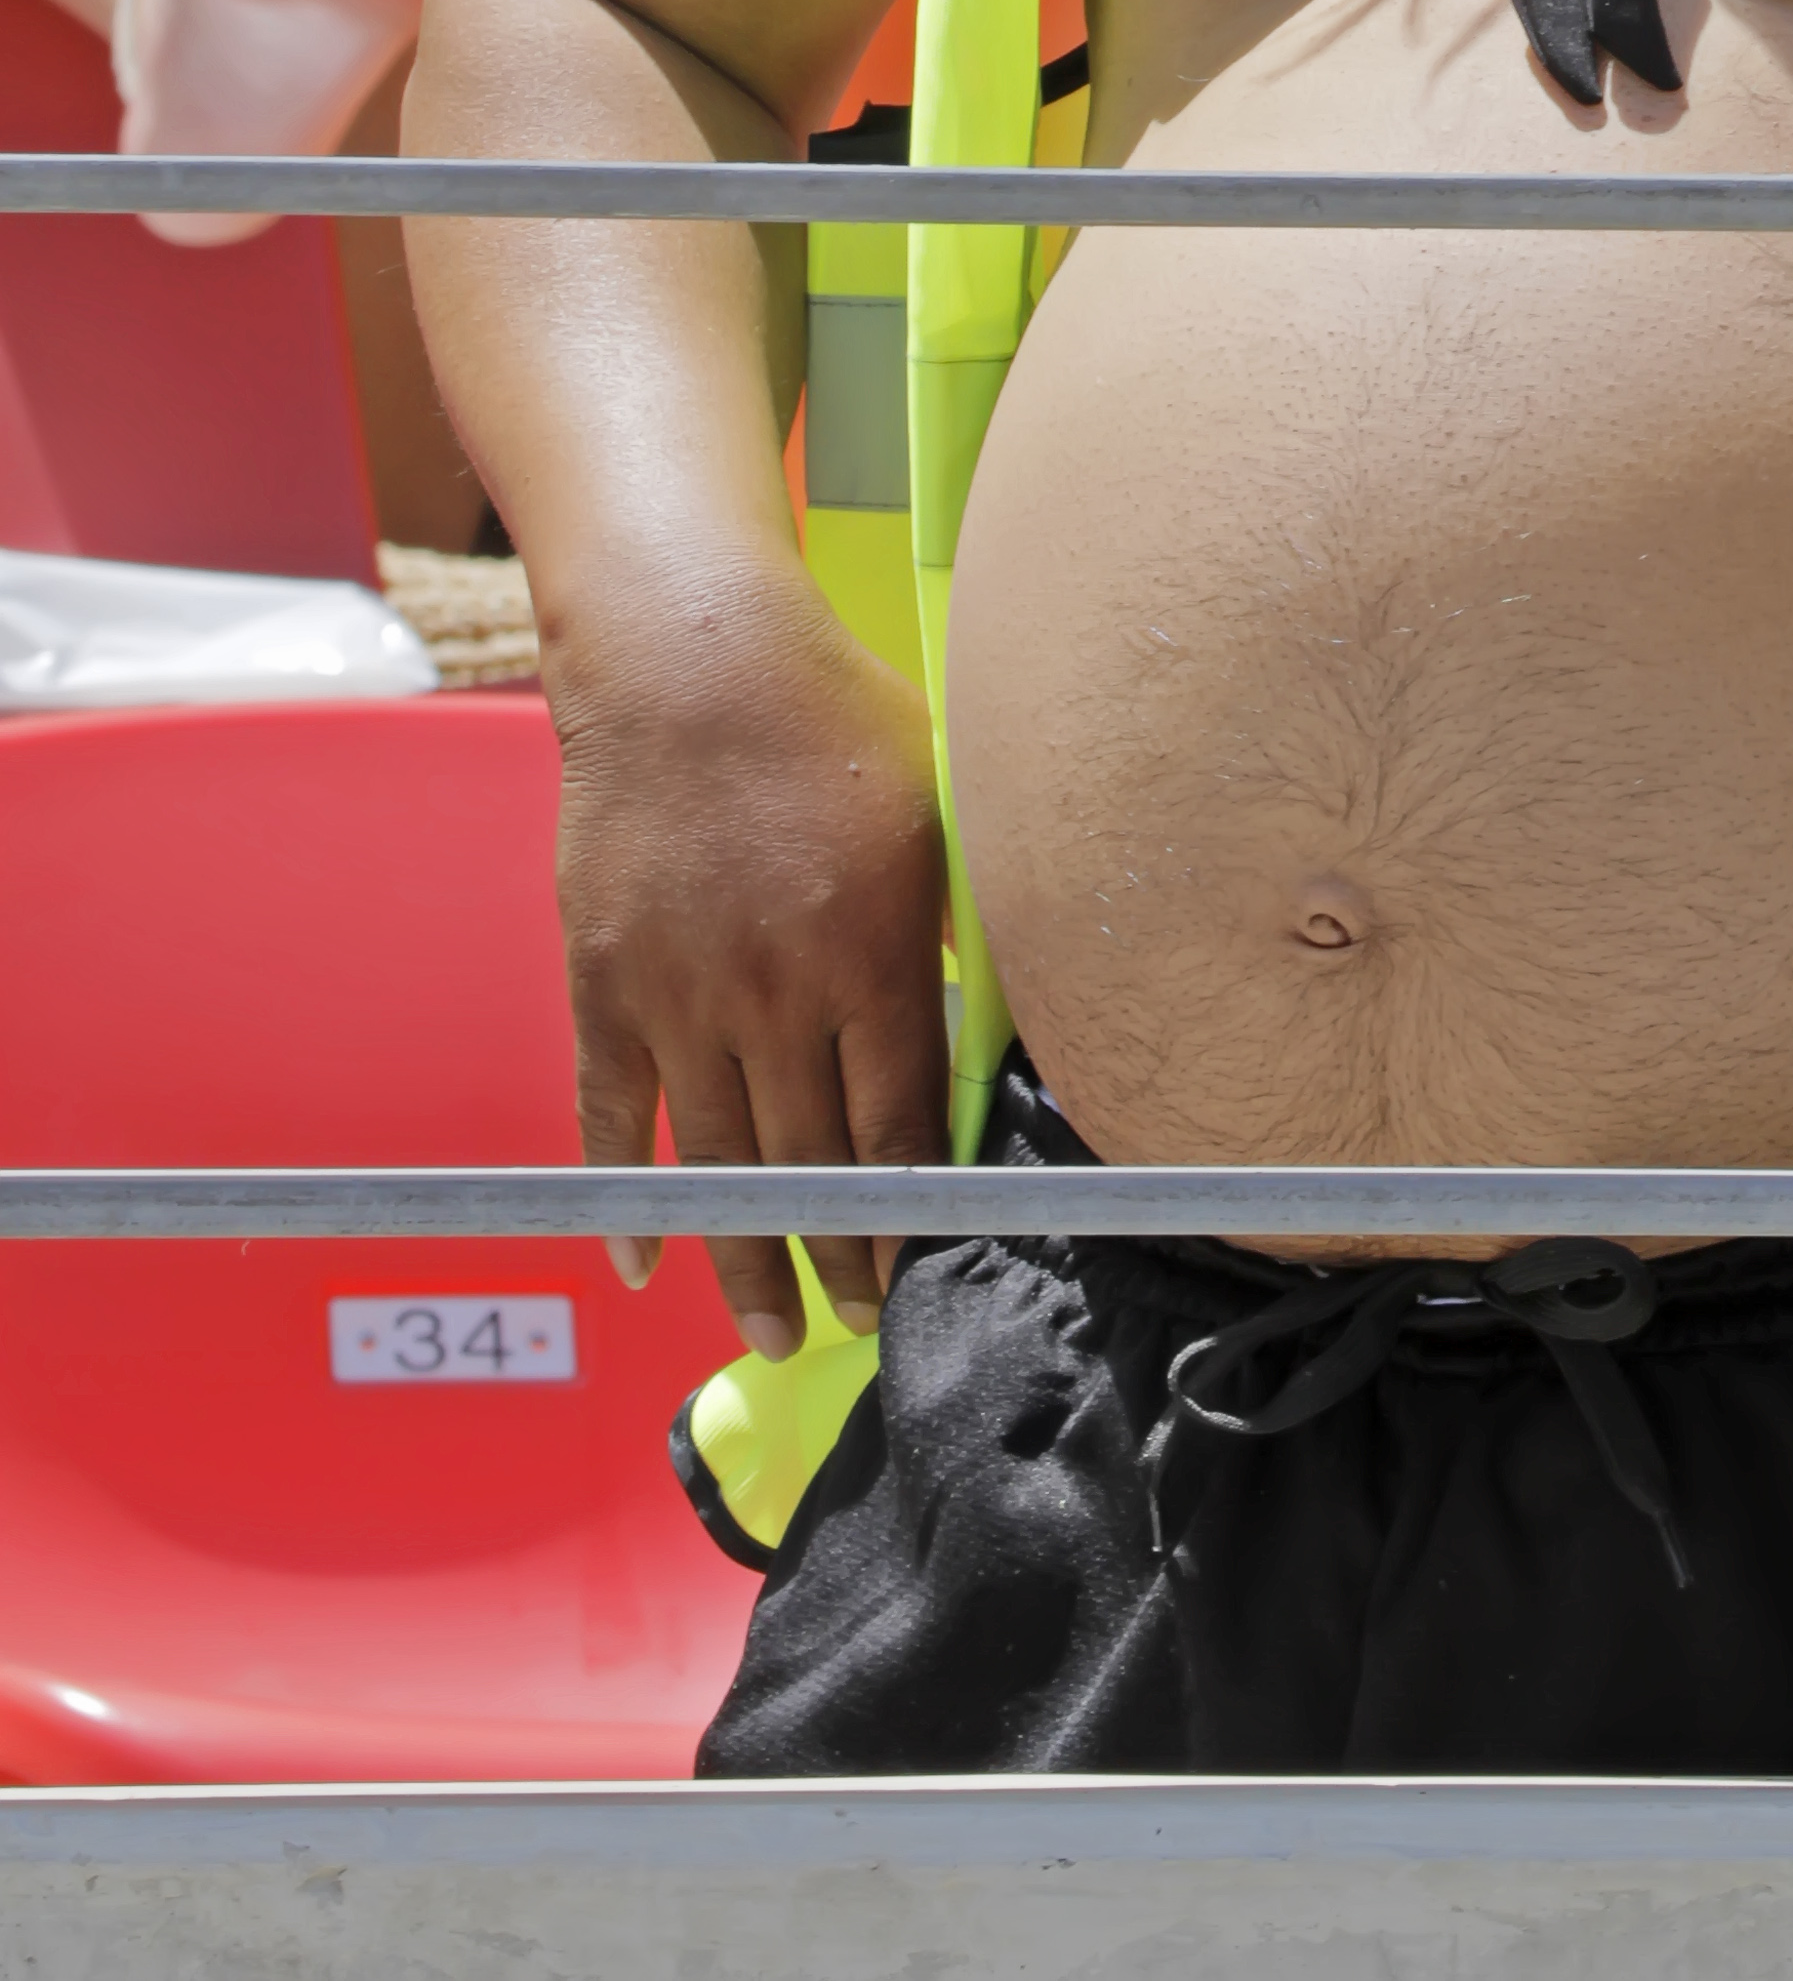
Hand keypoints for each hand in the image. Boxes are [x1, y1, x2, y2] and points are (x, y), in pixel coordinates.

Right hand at [550, 554, 949, 1348]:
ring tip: (773, 1333)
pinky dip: (629, 1197)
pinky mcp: (607, 983)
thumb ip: (954, 930)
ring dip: (746, 1258)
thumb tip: (986, 1029)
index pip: (903, 1127)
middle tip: (857, 1327)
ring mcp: (683, 995)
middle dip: (841, 1259)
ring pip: (722, 1165)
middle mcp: (777, 993)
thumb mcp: (936, 813)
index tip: (925, 1268)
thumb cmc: (832, 717)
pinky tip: (647, 1261)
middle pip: (814, 1165)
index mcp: (873, 954)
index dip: (915, 1213)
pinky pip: (616, 1118)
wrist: (689, 657)